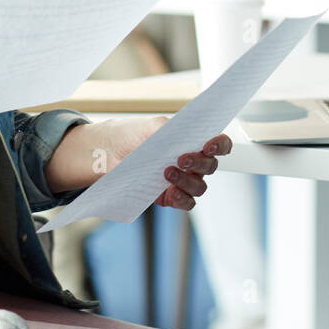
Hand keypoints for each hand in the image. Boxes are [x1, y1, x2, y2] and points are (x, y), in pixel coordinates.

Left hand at [102, 117, 232, 210]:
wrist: (108, 153)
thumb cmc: (132, 136)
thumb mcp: (151, 126)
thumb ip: (170, 129)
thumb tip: (183, 137)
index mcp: (192, 141)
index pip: (219, 144)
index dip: (220, 145)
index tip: (209, 145)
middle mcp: (192, 162)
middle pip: (210, 166)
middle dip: (199, 162)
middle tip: (181, 158)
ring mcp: (182, 181)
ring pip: (199, 186)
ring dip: (187, 181)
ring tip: (167, 173)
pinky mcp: (170, 197)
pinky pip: (186, 203)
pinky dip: (182, 198)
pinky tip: (171, 192)